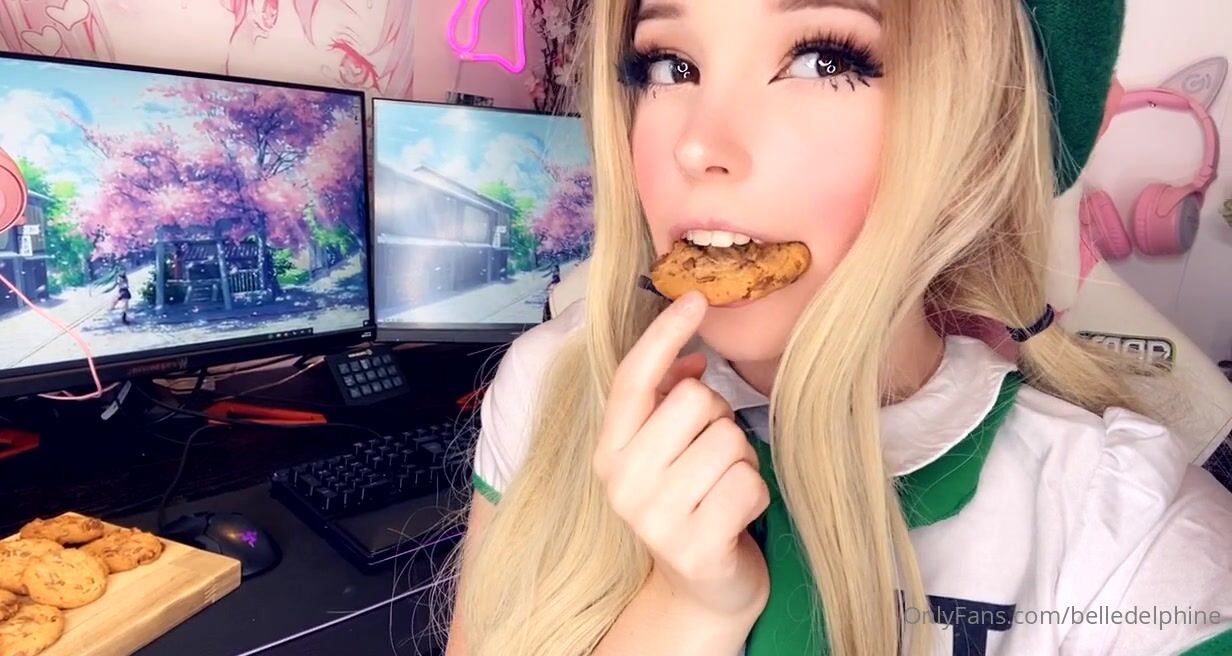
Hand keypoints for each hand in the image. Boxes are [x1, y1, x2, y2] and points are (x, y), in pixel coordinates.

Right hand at [593, 291, 769, 621]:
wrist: (700, 589)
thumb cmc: (689, 503)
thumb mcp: (665, 451)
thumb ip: (667, 403)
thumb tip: (692, 358)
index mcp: (608, 451)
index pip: (634, 379)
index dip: (664, 334)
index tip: (695, 299)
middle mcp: (622, 482)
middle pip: (696, 401)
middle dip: (720, 419)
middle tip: (712, 454)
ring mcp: (655, 517)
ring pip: (729, 440)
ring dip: (741, 459)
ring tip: (723, 487)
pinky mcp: (695, 546)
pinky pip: (748, 482)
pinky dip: (755, 493)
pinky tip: (736, 515)